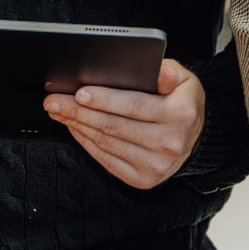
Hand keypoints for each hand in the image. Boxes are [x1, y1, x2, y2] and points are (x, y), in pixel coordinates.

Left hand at [43, 59, 204, 189]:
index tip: (79, 93)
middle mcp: (169, 143)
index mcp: (180, 115)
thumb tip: (157, 70)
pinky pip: (107, 160)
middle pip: (114, 126)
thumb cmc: (183, 103)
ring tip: (59, 112)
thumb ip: (170, 71)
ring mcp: (155, 165)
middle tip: (54, 101)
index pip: (135, 105)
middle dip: (79, 112)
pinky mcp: (143, 179)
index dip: (104, 99)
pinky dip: (87, 144)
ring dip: (78, 126)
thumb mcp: (186, 80)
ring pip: (107, 143)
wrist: (194, 139)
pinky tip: (75, 129)